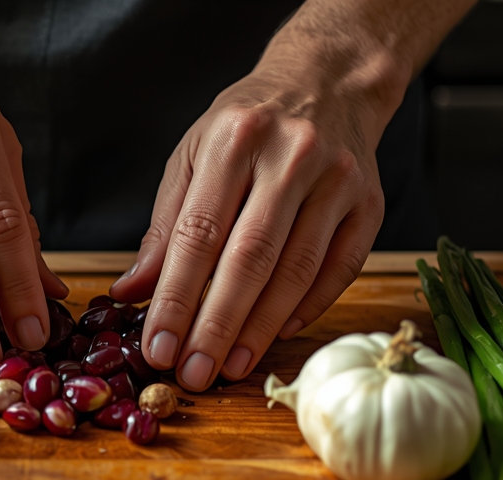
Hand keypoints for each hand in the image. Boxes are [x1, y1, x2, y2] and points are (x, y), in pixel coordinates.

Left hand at [110, 0, 472, 391]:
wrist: (328, 82)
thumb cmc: (248, 127)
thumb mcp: (193, 157)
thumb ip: (165, 226)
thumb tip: (131, 293)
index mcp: (235, 140)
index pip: (198, 234)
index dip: (177, 298)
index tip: (157, 348)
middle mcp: (291, 156)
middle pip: (250, 259)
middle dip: (217, 326)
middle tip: (194, 374)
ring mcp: (337, 181)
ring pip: (297, 271)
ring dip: (260, 329)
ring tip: (230, 367)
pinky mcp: (371, 204)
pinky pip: (338, 269)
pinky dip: (306, 308)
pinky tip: (275, 336)